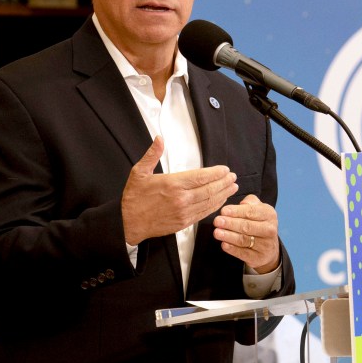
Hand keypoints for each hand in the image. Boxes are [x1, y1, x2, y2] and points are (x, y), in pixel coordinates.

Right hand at [121, 136, 238, 244]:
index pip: (200, 177)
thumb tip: (159, 138)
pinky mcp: (184, 223)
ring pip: (209, 202)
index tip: (225, 169)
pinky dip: (214, 206)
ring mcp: (183, 212)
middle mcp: (181, 199)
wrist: (128, 223)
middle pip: (209, 189)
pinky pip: (204, 213)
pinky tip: (220, 200)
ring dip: (223, 194)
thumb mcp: (139, 172)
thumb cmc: (134, 198)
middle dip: (224, 182)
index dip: (216, 173)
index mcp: (172, 184)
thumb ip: (152, 155)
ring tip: (232, 187)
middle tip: (233, 177)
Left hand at [212, 194, 279, 273]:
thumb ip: (249, 203)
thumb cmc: (258, 223)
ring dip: (229, 236)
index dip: (236, 211)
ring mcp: (265, 245)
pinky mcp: (259, 258)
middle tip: (217, 221)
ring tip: (217, 233)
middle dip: (230, 223)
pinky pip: (243, 253)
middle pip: (247, 226)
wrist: (269, 247)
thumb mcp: (258, 209)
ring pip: (244, 240)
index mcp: (269, 214)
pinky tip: (224, 244)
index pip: (251, 211)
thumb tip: (239, 204)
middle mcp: (269, 229)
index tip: (223, 211)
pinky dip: (232, 249)